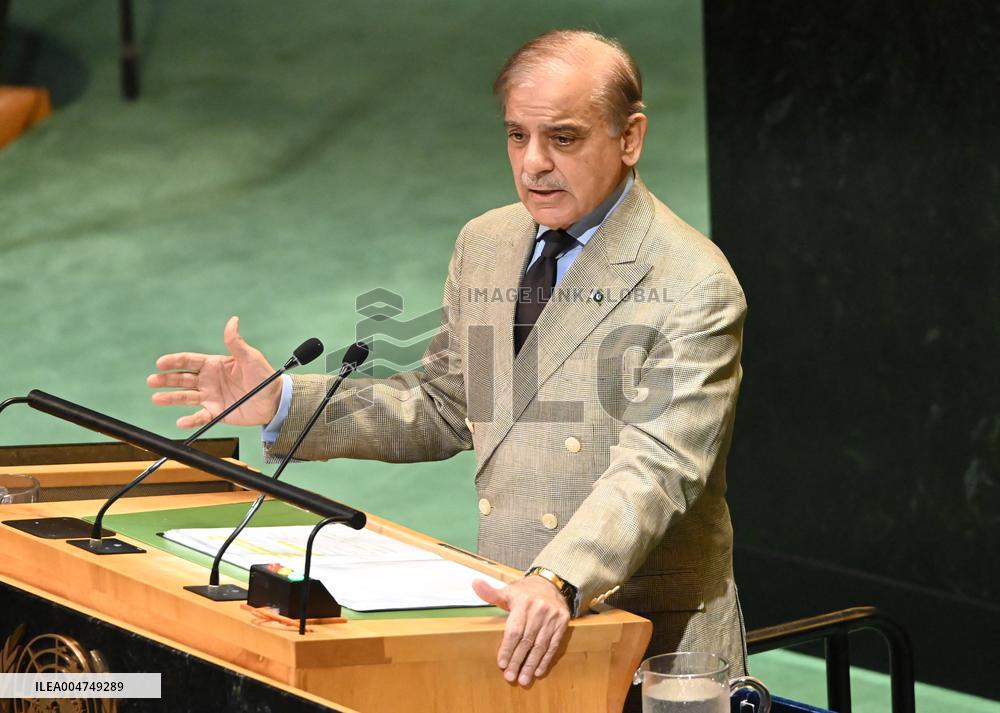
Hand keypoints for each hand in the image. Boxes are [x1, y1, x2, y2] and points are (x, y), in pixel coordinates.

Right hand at [147, 316, 281, 428]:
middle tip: (151, 381)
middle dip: (166, 379)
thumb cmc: (264, 377)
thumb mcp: (250, 358)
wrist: (275, 401)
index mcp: (215, 365)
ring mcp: (211, 396)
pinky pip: (200, 416)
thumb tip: (232, 320)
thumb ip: (236, 343)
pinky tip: (181, 421)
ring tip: (156, 399)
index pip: (189, 361)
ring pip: (186, 397)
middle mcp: (209, 380)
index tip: (160, 363)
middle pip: (182, 378)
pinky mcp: (216, 412)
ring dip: (171, 398)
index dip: (174, 361)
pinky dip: (190, 420)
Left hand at [472, 575, 570, 686]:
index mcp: (523, 602)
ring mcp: (553, 617)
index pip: (514, 630)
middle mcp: (539, 610)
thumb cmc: (525, 592)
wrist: (551, 584)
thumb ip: (491, 593)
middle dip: (517, 661)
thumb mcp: (508, 591)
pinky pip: (553, 645)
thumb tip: (475, 584)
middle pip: (527, 641)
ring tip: (524, 679)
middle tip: (510, 677)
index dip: (507, 648)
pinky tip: (538, 671)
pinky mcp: (563, 623)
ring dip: (531, 665)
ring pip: (540, 645)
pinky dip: (546, 660)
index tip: (501, 664)